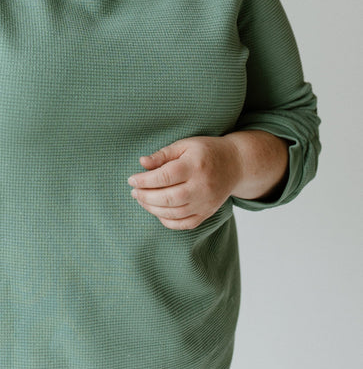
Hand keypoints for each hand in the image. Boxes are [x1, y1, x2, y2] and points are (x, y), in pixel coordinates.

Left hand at [128, 136, 242, 230]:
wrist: (235, 164)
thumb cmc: (206, 151)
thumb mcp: (185, 145)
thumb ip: (163, 154)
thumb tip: (142, 162)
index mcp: (194, 166)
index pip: (165, 176)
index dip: (145, 180)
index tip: (131, 179)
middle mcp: (201, 186)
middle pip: (168, 197)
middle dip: (146, 196)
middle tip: (134, 192)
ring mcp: (206, 202)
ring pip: (174, 213)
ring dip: (153, 209)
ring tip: (142, 200)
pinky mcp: (207, 213)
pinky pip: (185, 224)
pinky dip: (168, 221)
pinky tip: (158, 212)